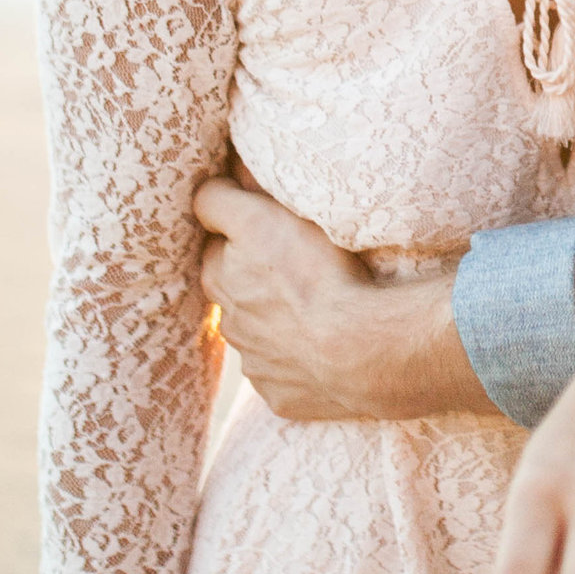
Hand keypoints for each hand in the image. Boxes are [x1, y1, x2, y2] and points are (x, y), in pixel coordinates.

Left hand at [193, 175, 479, 421]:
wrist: (362, 351)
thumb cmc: (318, 275)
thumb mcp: (266, 217)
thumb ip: (226, 196)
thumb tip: (212, 176)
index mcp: (220, 276)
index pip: (214, 240)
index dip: (239, 226)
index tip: (265, 223)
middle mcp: (229, 323)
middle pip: (235, 290)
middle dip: (254, 277)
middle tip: (295, 265)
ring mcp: (255, 364)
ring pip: (259, 335)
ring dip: (278, 322)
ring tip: (318, 310)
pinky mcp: (281, 397)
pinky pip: (286, 375)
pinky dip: (300, 362)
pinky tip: (328, 349)